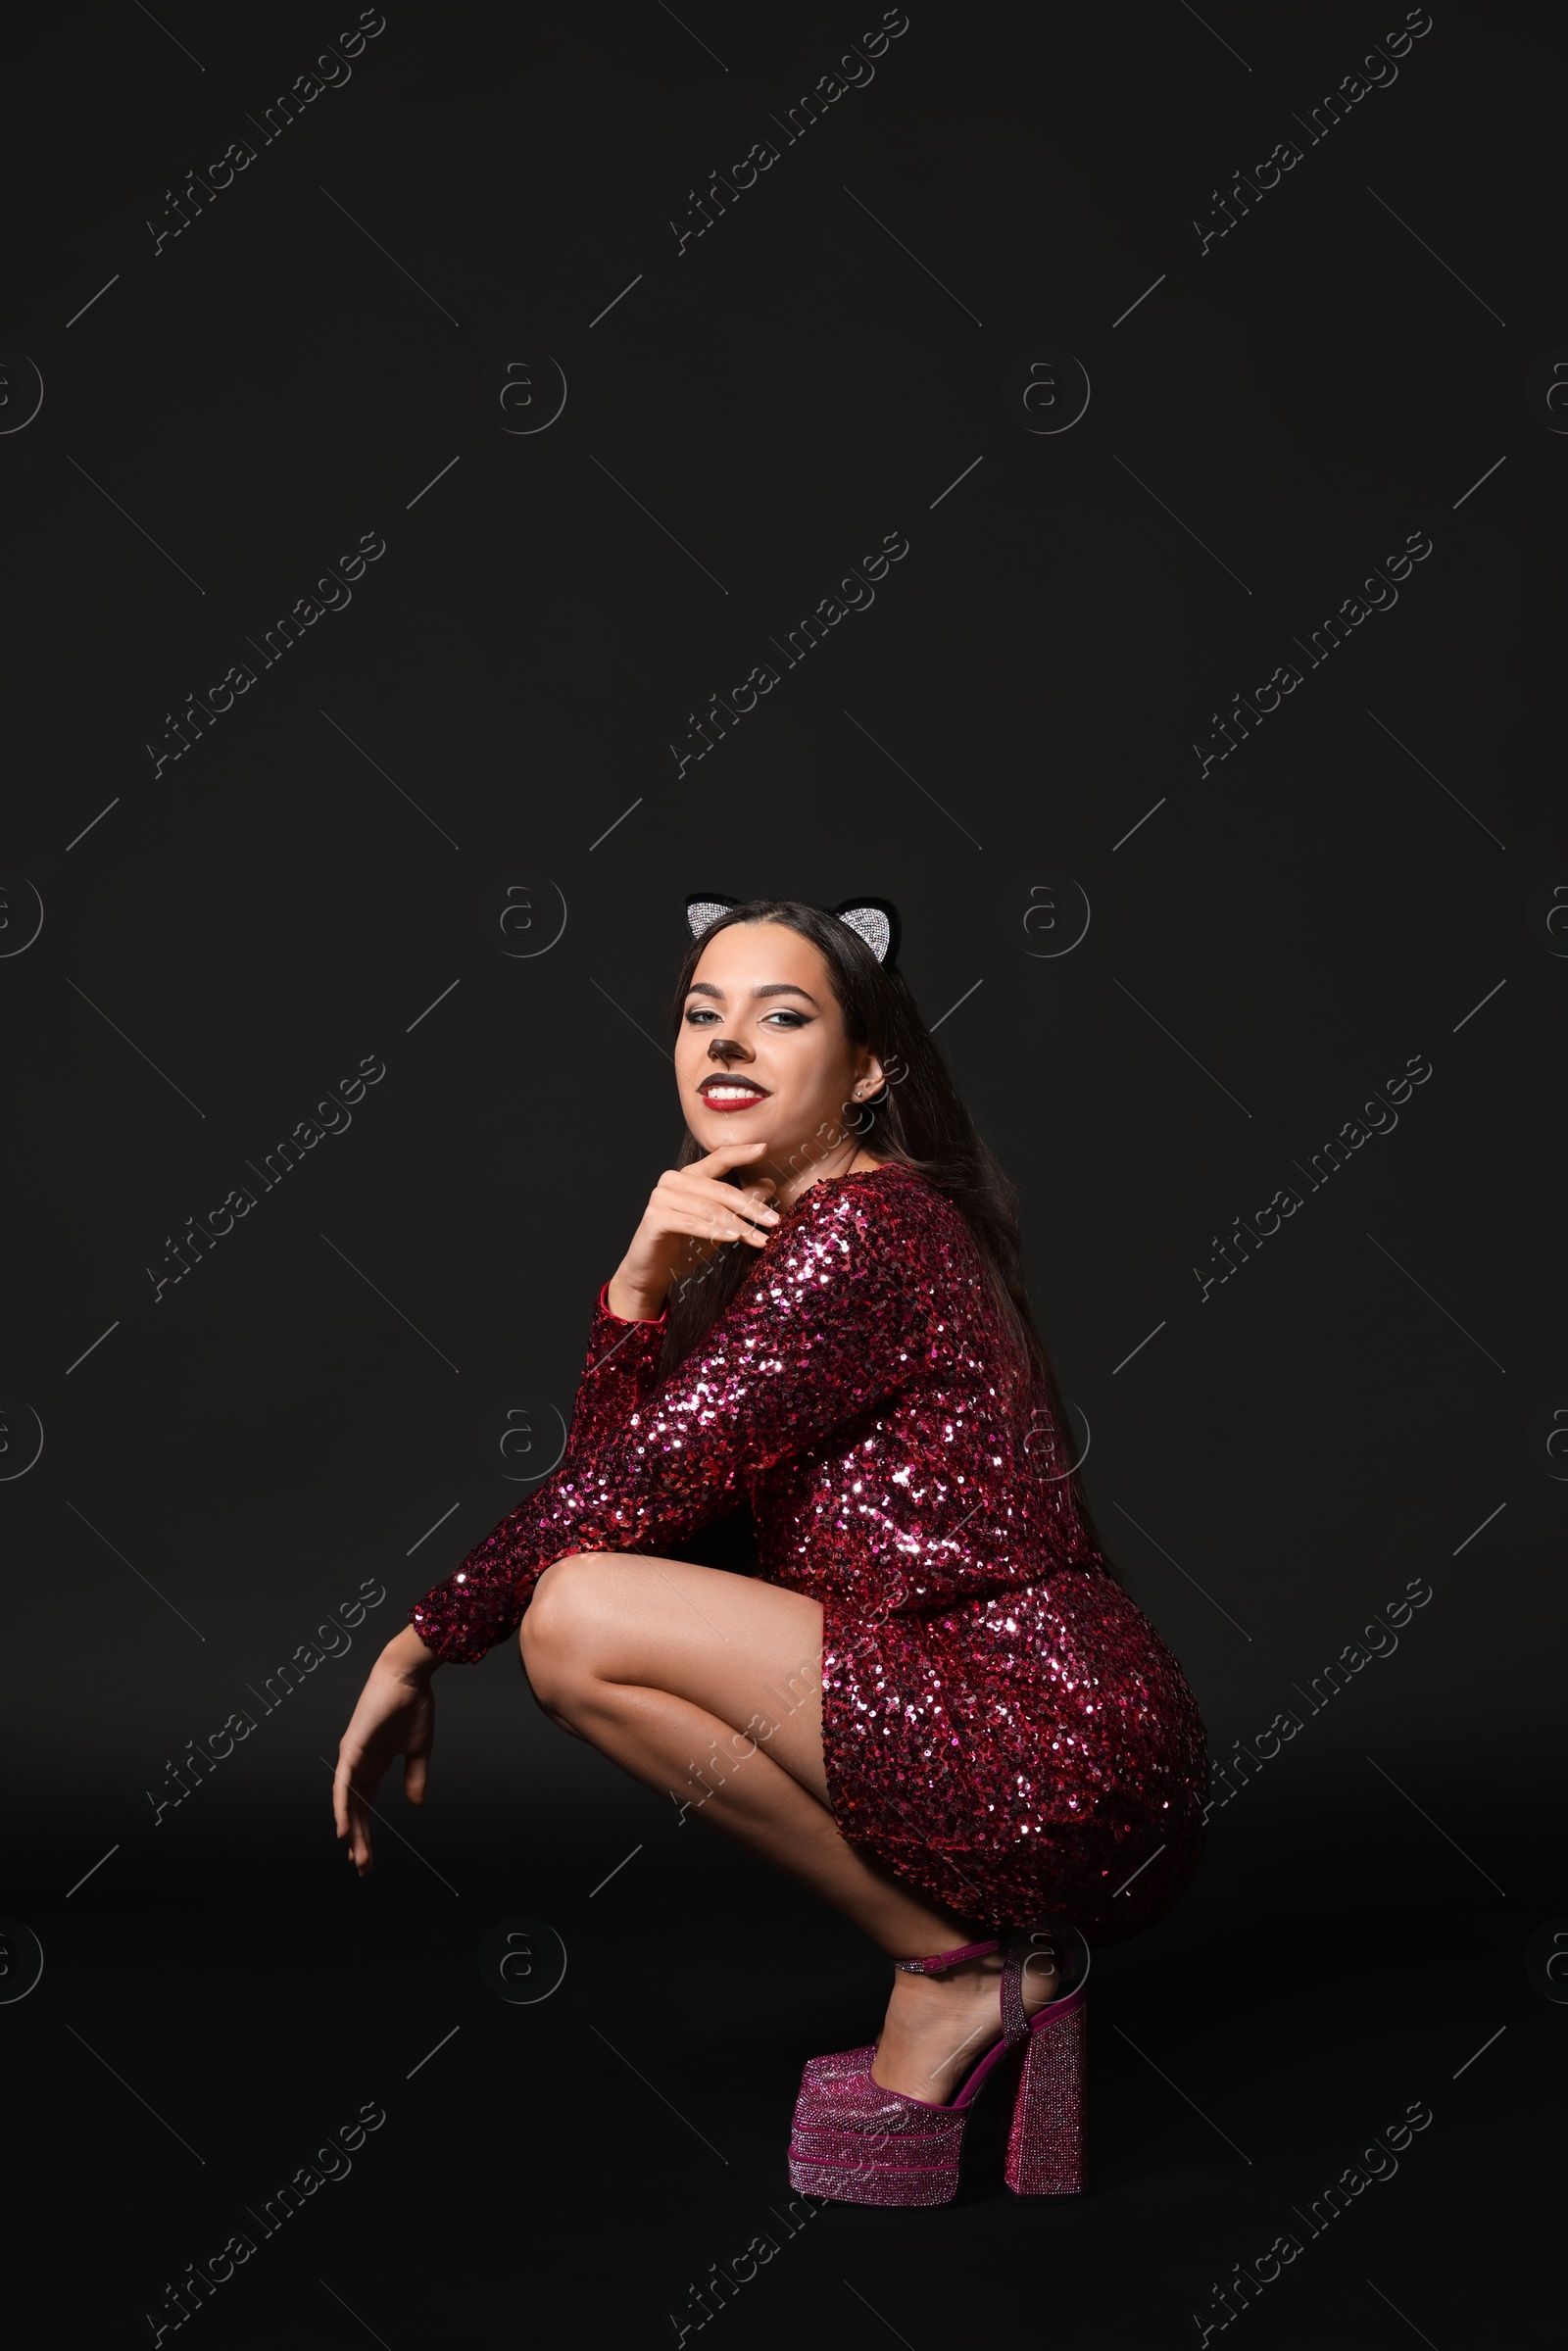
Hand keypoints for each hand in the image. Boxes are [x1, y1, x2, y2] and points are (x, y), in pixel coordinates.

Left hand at [332, 1624, 439, 1875]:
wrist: (408, 1677)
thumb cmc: (413, 1705)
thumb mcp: (419, 1749)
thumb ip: (415, 1777)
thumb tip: (415, 1804)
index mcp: (374, 1765)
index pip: (365, 1806)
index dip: (365, 1832)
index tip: (366, 1858)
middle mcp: (358, 1765)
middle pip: (355, 1811)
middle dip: (359, 1840)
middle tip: (363, 1869)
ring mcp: (352, 1758)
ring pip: (347, 1803)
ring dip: (352, 1831)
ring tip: (357, 1858)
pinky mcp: (351, 1749)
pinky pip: (343, 1785)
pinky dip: (341, 1807)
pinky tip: (342, 1829)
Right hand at [607, 1141, 780, 1320]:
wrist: (651, 1270)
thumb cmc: (685, 1244)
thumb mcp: (720, 1222)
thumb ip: (740, 1202)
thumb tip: (769, 1184)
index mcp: (689, 1175)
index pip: (718, 1158)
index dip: (741, 1152)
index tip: (764, 1147)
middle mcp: (673, 1180)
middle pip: (720, 1190)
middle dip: (750, 1206)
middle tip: (774, 1221)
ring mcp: (661, 1197)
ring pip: (709, 1208)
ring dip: (738, 1225)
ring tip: (760, 1239)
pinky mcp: (655, 1217)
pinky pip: (691, 1223)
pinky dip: (714, 1231)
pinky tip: (733, 1239)